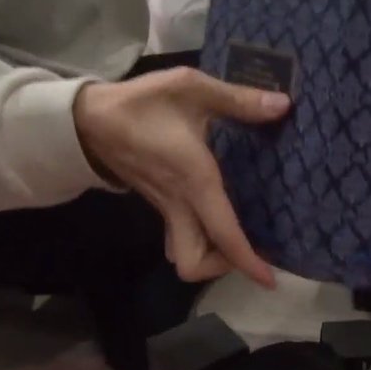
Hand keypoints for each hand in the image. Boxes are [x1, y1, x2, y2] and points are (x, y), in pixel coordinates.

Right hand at [72, 67, 289, 286]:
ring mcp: (164, 207)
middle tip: (254, 249)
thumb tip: (283, 105)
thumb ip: (238, 98)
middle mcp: (179, 203)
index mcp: (195, 180)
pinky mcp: (157, 203)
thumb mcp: (191, 88)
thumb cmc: (140, 104)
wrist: (87, 117)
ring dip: (211, 256)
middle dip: (224, 266)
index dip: (247, 262)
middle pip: (194, 265)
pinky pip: (178, 236)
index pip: (223, 234)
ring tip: (241, 236)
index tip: (270, 281)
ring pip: (185, 255)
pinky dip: (200, 239)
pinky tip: (217, 216)